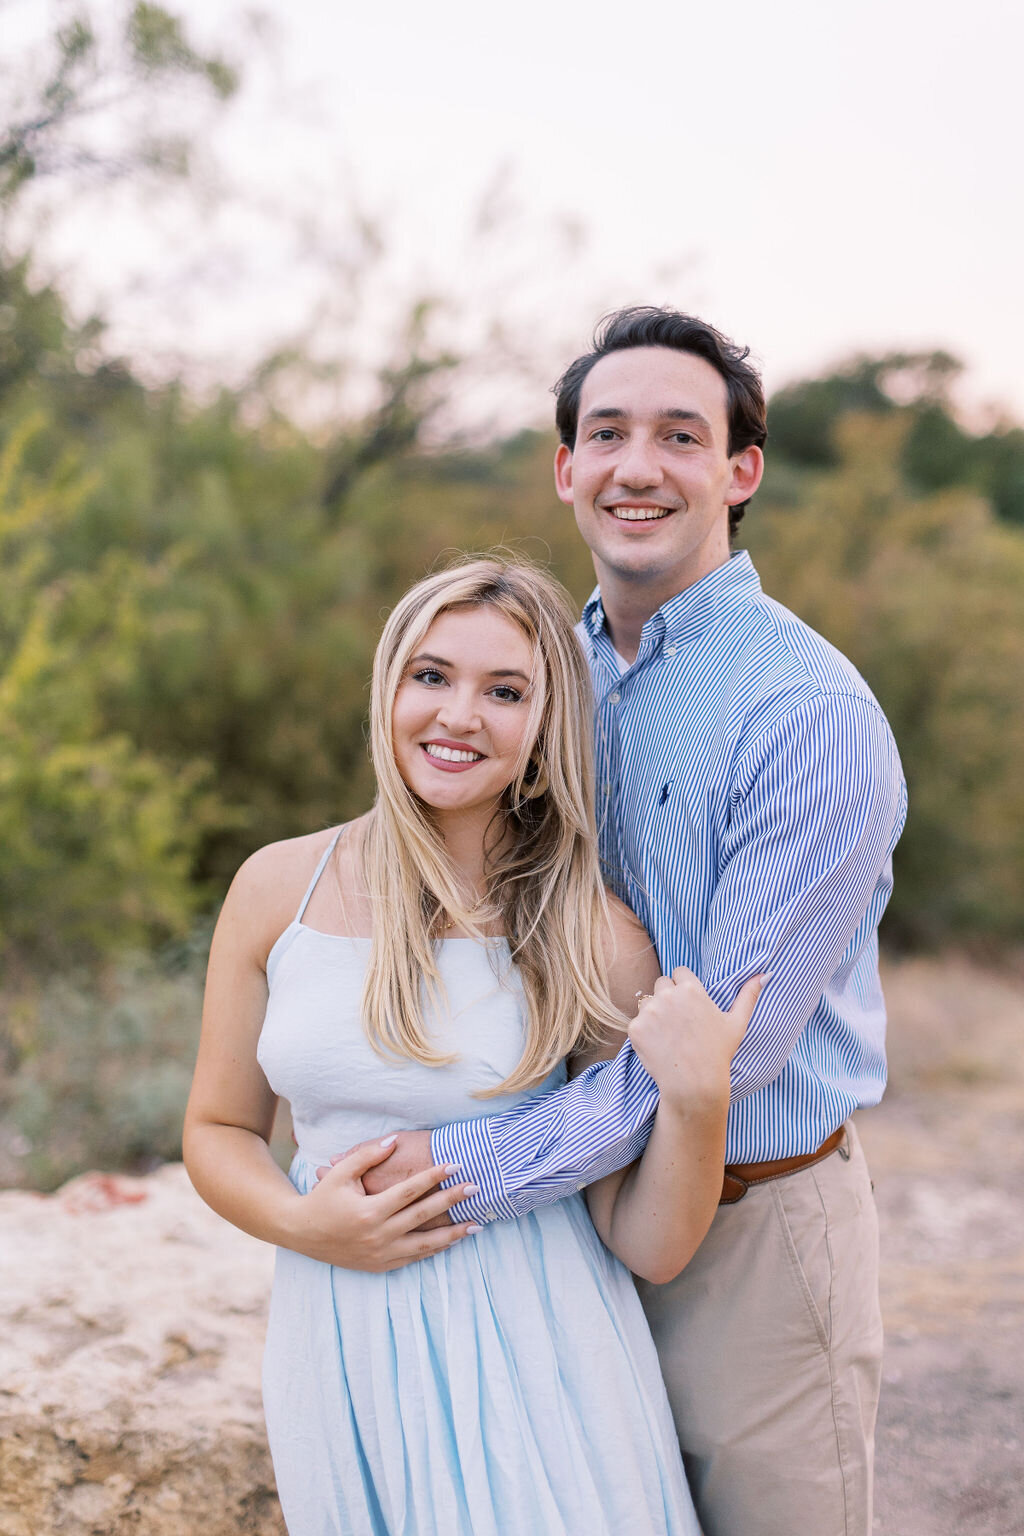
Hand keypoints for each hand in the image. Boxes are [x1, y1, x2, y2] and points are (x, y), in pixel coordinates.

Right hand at [295, 1136, 479, 1269]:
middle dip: (452, 1200)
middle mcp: (378, 1235)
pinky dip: (434, 1250)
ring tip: (476, 1224)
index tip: (456, 1165)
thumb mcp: (340, 1174)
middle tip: (476, 1188)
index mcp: (369, 1211)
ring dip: (453, 1234)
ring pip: (425, 1244)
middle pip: (424, 1215)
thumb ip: (368, 1156)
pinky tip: (451, 1241)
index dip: (435, 1176)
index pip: (410, 1190)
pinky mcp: (380, 1265)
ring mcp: (380, 1254)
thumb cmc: (321, 1199)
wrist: (301, 1234)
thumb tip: (393, 1142)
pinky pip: (413, 1258)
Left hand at [628, 968, 767, 1114]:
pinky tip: (659, 1045)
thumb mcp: (737, 1023)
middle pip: (662, 983)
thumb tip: (764, 975)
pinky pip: (637, 1022)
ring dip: (654, 1012)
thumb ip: (748, 996)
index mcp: (691, 989)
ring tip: (669, 1035)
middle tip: (679, 1022)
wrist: (694, 1085)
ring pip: (647, 1002)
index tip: (690, 1005)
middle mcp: (668, 995)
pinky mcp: (635, 1028)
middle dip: (668, 996)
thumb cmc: (718, 1053)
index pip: (679, 972)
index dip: (684, 987)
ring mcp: (649, 1011)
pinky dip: (644, 1033)